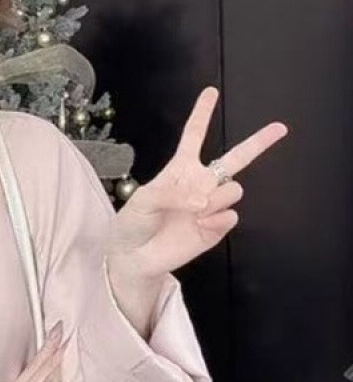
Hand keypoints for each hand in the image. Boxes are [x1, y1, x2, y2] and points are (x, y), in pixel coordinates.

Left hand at [107, 87, 288, 280]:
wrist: (134, 256)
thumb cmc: (135, 223)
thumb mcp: (144, 200)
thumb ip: (173, 193)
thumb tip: (203, 201)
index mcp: (181, 170)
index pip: (194, 136)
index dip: (202, 114)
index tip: (210, 92)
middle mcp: (201, 184)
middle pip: (236, 158)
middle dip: (260, 142)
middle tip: (280, 128)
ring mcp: (210, 206)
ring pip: (233, 189)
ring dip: (215, 199)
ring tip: (193, 212)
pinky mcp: (216, 228)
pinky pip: (230, 216)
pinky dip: (215, 221)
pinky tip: (199, 227)